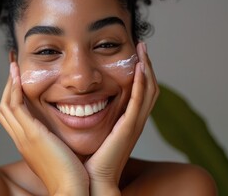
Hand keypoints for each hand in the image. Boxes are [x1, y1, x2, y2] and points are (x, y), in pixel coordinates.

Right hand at [0, 63, 88, 195]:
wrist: (72, 191)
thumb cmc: (72, 176)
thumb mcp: (62, 154)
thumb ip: (58, 142)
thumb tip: (64, 134)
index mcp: (28, 144)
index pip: (14, 116)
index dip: (13, 97)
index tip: (19, 80)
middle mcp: (21, 139)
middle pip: (5, 108)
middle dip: (7, 87)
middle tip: (13, 67)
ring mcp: (24, 137)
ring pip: (7, 104)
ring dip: (9, 83)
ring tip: (14, 65)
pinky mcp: (32, 134)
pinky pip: (16, 105)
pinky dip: (15, 88)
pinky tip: (19, 74)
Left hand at [84, 42, 159, 195]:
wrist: (90, 183)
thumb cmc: (88, 162)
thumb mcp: (92, 135)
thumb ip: (90, 120)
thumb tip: (78, 107)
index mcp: (126, 122)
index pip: (139, 92)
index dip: (141, 73)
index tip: (134, 55)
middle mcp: (134, 122)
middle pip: (149, 88)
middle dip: (148, 65)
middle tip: (142, 46)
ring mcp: (133, 125)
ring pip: (149, 91)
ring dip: (147, 68)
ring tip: (142, 49)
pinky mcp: (128, 129)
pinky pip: (138, 102)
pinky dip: (141, 83)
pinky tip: (139, 67)